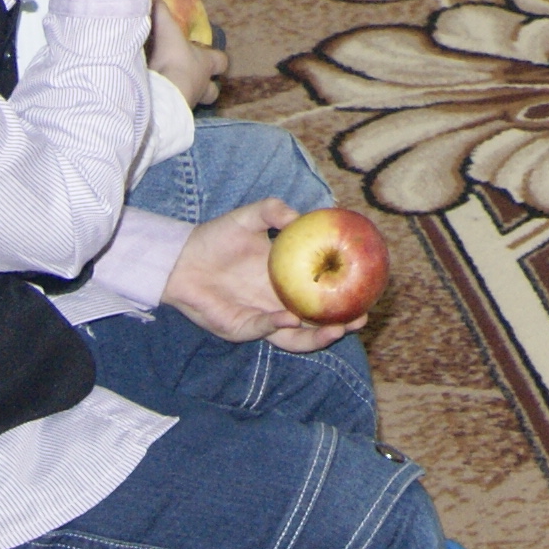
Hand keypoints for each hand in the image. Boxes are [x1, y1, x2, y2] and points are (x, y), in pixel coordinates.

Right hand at [147, 0, 229, 106]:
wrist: (163, 93)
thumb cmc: (172, 59)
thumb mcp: (167, 29)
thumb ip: (160, 11)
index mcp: (205, 64)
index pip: (221, 62)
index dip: (217, 58)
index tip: (207, 53)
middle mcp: (201, 85)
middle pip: (213, 91)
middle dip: (206, 85)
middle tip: (192, 78)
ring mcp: (189, 102)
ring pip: (193, 101)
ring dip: (185, 94)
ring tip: (168, 87)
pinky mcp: (174, 114)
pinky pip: (175, 110)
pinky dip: (168, 104)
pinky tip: (155, 98)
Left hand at [160, 202, 348, 350]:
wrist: (181, 258)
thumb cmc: (215, 238)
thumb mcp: (249, 217)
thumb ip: (274, 210)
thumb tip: (300, 216)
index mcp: (286, 280)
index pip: (321, 293)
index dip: (343, 295)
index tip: (367, 288)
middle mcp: (279, 303)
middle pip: (316, 322)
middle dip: (340, 326)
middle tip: (360, 318)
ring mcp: (262, 319)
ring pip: (295, 338)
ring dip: (315, 337)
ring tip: (335, 329)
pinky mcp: (242, 328)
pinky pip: (264, 330)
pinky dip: (278, 325)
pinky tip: (289, 316)